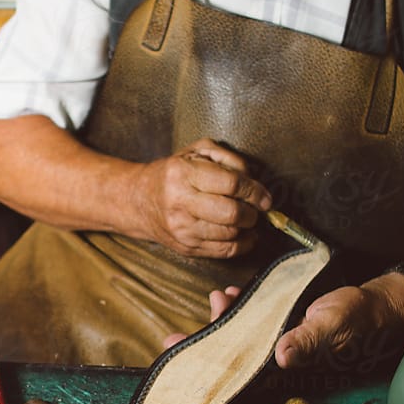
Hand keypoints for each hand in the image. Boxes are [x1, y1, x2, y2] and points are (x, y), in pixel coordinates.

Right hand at [140, 139, 271, 258]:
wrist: (139, 201)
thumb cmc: (174, 173)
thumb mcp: (197, 151)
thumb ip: (229, 158)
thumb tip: (255, 180)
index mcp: (183, 174)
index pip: (231, 184)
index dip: (255, 191)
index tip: (264, 196)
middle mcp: (181, 203)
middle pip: (232, 213)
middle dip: (252, 212)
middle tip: (256, 208)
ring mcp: (182, 229)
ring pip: (230, 234)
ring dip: (247, 228)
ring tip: (247, 218)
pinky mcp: (187, 248)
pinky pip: (224, 251)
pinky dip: (242, 244)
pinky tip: (244, 234)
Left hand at [160, 273, 403, 368]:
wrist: (374, 305)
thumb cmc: (355, 318)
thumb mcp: (331, 324)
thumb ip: (307, 339)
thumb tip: (282, 355)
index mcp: (283, 369)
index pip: (237, 379)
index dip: (206, 375)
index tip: (176, 364)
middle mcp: (274, 361)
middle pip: (227, 363)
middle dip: (198, 351)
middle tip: (170, 340)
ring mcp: (274, 344)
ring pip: (234, 342)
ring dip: (219, 324)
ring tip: (215, 302)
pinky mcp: (277, 326)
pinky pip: (247, 324)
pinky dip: (235, 311)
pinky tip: (229, 296)